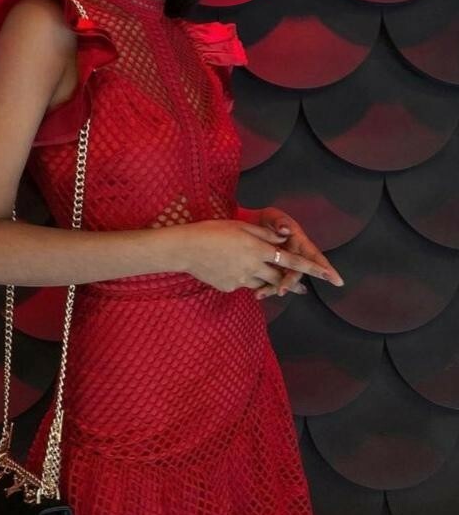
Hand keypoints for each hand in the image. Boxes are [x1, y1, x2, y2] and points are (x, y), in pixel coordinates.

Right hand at [175, 218, 341, 294]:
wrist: (186, 248)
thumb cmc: (212, 230)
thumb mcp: (240, 226)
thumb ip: (264, 233)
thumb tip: (284, 237)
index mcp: (259, 249)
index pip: (292, 260)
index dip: (312, 268)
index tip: (329, 276)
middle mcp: (253, 266)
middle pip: (279, 278)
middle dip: (290, 283)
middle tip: (301, 288)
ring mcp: (240, 279)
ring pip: (261, 284)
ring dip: (267, 283)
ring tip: (270, 284)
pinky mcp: (229, 287)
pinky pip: (242, 285)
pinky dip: (243, 280)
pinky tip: (231, 270)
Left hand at [236, 205, 342, 299]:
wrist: (254, 222)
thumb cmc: (270, 219)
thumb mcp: (275, 216)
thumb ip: (280, 222)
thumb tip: (285, 229)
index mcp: (300, 242)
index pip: (315, 256)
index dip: (326, 268)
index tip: (337, 281)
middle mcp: (294, 256)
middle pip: (297, 272)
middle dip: (290, 283)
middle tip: (281, 290)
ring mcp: (283, 264)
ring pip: (283, 279)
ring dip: (274, 287)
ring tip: (261, 294)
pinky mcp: (271, 268)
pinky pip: (271, 280)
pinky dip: (264, 286)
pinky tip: (257, 292)